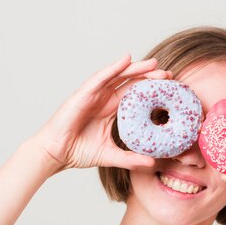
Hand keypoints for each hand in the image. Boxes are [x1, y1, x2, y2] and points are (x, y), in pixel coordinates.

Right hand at [30, 54, 171, 172]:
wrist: (55, 154)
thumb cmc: (78, 152)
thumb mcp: (111, 155)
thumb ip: (131, 158)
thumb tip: (153, 164)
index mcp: (112, 110)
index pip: (136, 95)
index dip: (152, 90)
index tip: (170, 88)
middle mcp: (104, 99)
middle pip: (130, 82)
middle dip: (149, 77)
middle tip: (168, 74)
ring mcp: (93, 95)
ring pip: (118, 76)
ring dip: (136, 68)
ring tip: (153, 63)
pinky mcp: (82, 94)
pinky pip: (99, 78)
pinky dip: (113, 68)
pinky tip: (126, 60)